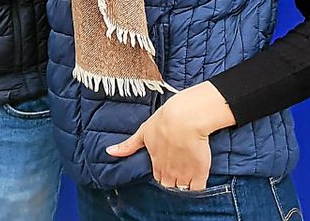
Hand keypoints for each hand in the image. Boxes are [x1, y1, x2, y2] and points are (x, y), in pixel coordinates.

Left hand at [105, 81, 235, 191]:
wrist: (184, 119)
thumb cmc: (163, 122)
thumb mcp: (142, 132)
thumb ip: (128, 146)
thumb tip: (109, 152)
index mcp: (155, 162)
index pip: (158, 178)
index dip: (162, 174)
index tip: (167, 169)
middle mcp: (168, 171)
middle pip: (170, 185)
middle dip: (173, 182)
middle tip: (179, 172)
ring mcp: (184, 173)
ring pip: (183, 189)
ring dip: (185, 185)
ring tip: (190, 174)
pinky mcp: (199, 172)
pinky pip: (198, 189)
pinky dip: (198, 187)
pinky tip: (198, 178)